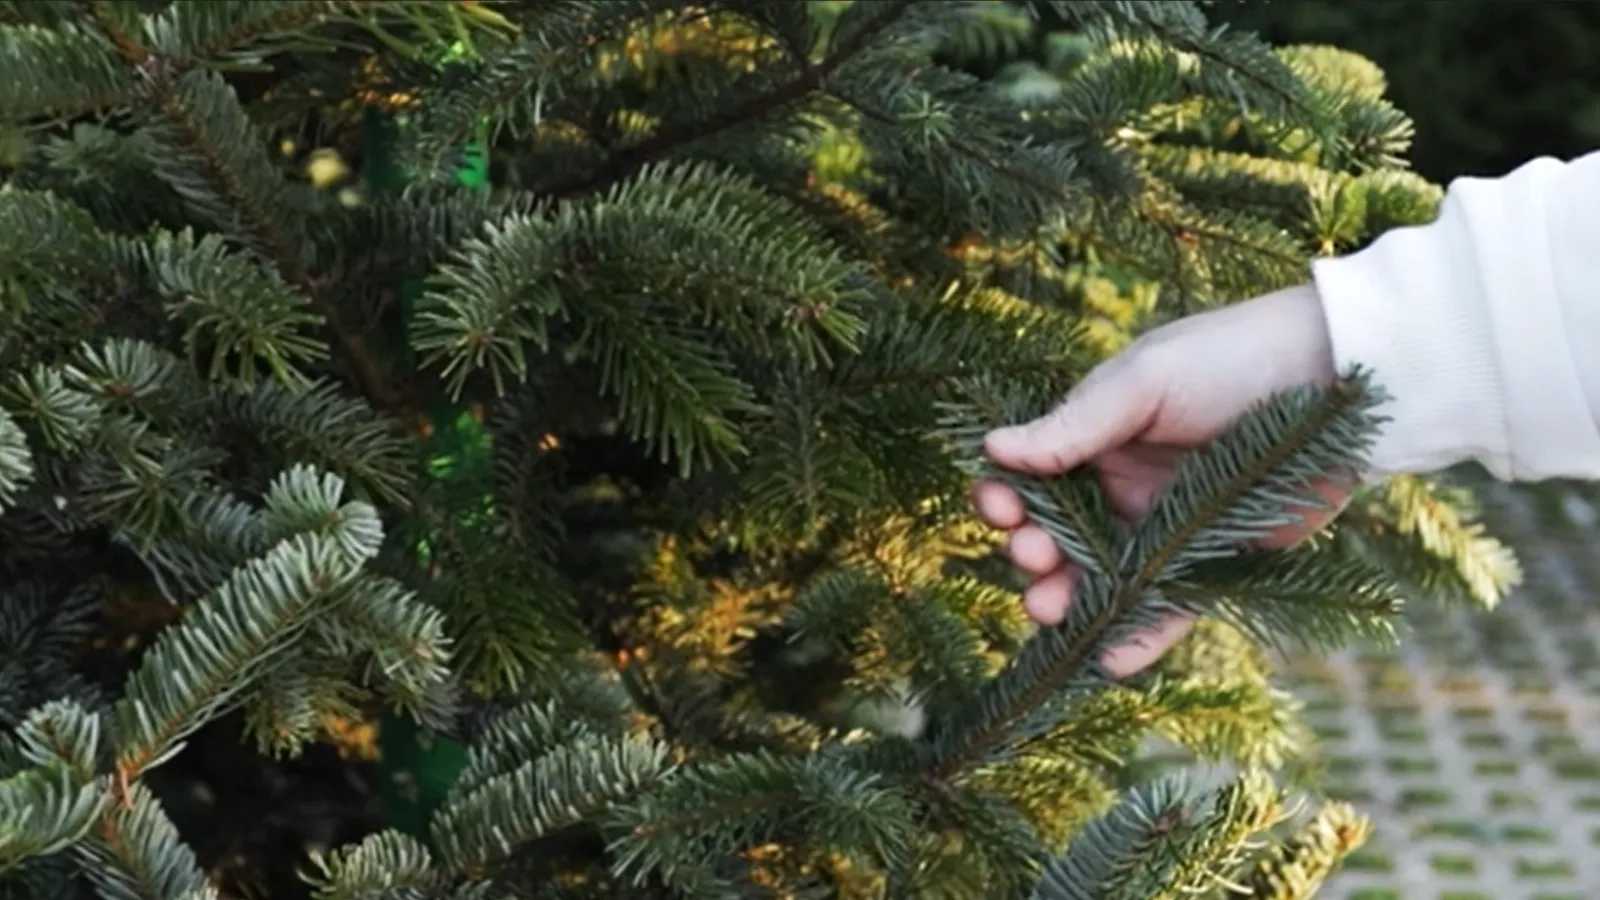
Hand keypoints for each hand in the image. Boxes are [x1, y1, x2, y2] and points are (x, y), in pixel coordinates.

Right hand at [971, 284, 1353, 675]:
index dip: (1006, 498)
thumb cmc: (1232, 358)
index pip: (1033, 478)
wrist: (1338, 377)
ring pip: (1102, 578)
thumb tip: (992, 448)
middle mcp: (1123, 488)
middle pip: (1059, 536)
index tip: (999, 509)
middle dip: (1032, 553)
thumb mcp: (1144, 381)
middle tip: (1032, 556)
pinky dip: (1138, 637)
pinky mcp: (1214, 563)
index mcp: (1097, 438)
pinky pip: (1168, 609)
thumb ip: (1073, 425)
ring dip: (1069, 601)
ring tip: (1049, 614)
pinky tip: (1109, 660)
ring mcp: (1166, 529)